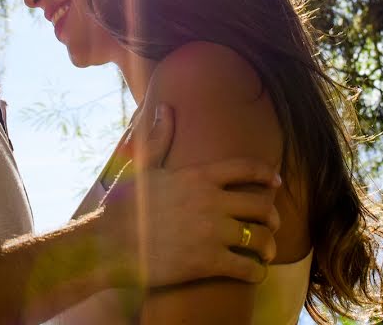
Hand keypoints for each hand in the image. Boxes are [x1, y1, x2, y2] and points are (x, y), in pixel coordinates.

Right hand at [97, 104, 280, 287]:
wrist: (107, 243)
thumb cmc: (122, 205)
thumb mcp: (142, 167)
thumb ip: (158, 138)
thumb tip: (164, 108)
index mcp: (198, 177)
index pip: (246, 169)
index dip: (266, 175)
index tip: (275, 182)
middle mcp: (211, 202)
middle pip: (262, 206)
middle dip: (273, 216)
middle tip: (271, 225)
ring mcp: (212, 233)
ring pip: (260, 238)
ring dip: (269, 247)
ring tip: (266, 253)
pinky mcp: (208, 262)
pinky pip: (248, 268)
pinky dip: (257, 273)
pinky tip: (253, 273)